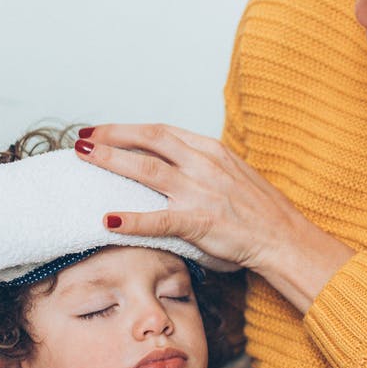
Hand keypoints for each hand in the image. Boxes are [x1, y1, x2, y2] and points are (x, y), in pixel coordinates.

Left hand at [74, 124, 352, 313]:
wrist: (284, 238)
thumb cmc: (259, 213)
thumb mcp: (232, 176)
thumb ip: (202, 169)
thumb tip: (172, 170)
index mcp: (211, 150)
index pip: (162, 132)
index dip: (128, 129)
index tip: (104, 130)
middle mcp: (204, 164)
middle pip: (149, 140)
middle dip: (111, 135)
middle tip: (82, 137)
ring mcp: (201, 191)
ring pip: (146, 169)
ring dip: (111, 160)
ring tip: (85, 157)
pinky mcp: (200, 221)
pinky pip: (157, 219)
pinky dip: (130, 218)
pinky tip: (107, 219)